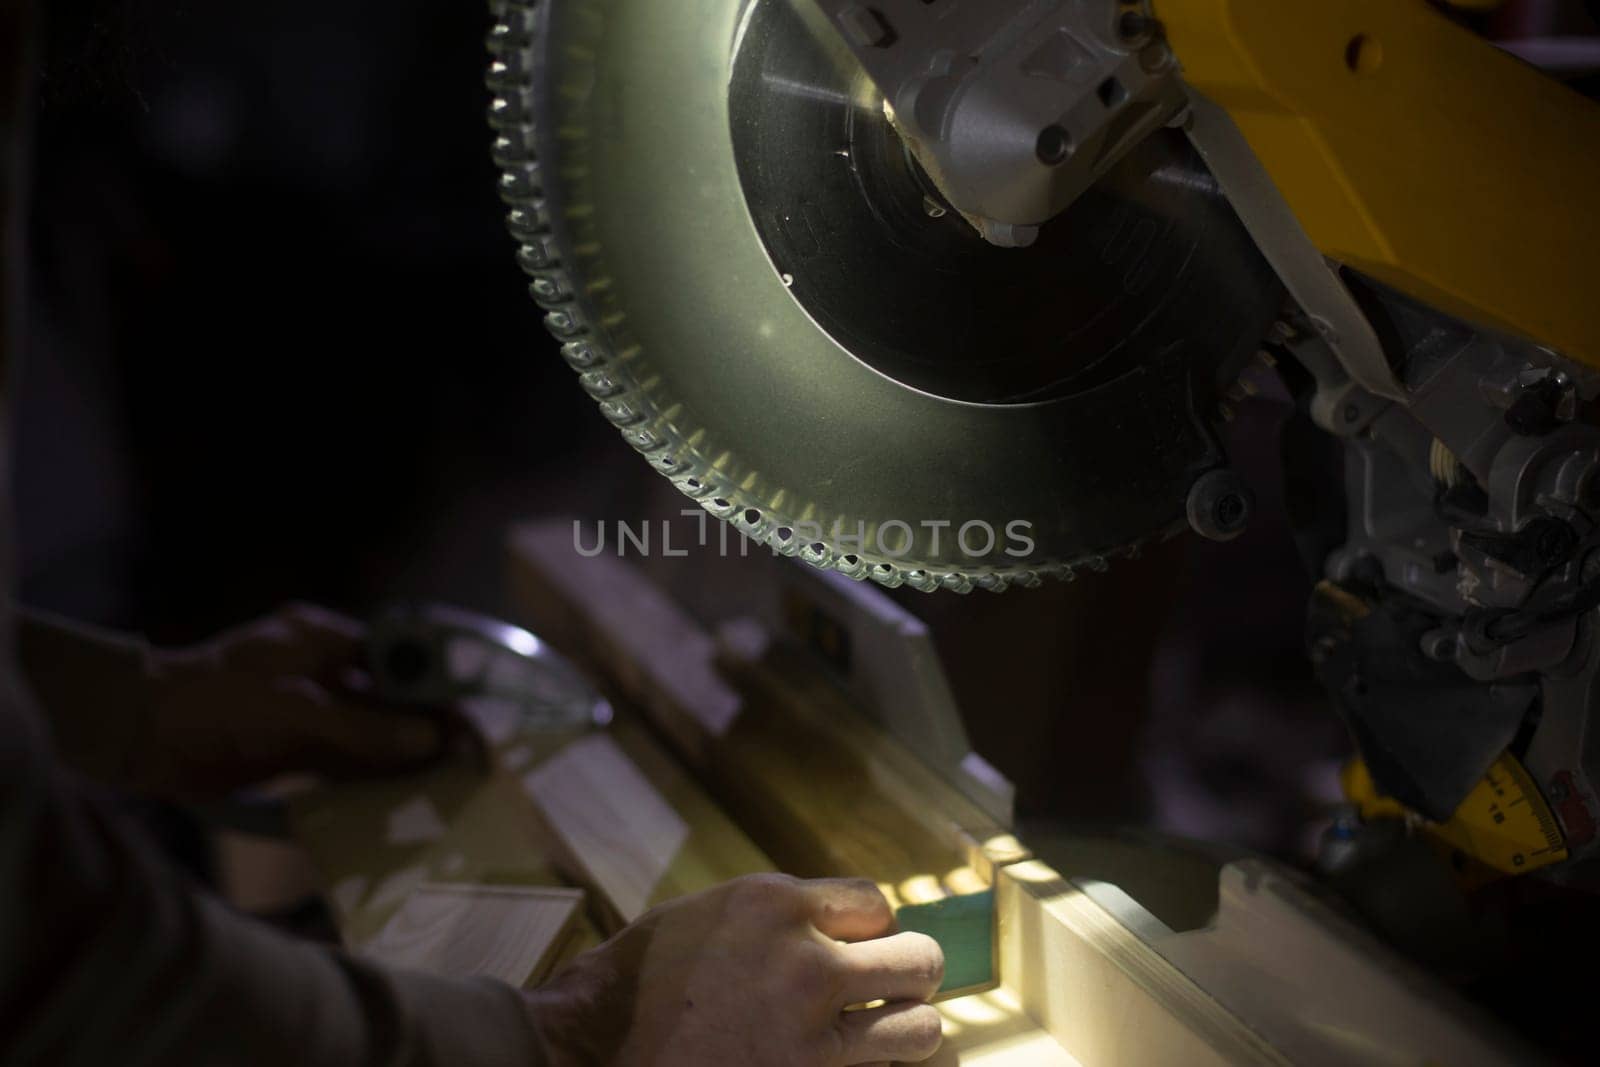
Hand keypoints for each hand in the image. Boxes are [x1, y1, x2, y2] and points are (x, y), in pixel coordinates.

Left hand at [130, 603, 444, 798]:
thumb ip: (364, 726)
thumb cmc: (214, 705)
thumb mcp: (296, 712)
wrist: (137, 737)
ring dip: (403, 756)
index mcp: (323, 640)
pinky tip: (401, 798)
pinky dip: (372, 778)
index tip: (473, 715)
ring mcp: (305, 710)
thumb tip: (431, 739)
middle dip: (425, 725)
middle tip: (469, 757)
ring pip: (371, 731)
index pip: (399, 656)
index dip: (437, 684)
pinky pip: (345, 760)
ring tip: (448, 783)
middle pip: (390, 696)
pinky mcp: (290, 746)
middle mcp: (321, 670)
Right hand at [527, 874, 944, 1065]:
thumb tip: (833, 922)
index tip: (854, 948)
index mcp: (774, 905)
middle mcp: (805, 963)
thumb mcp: (704, 915)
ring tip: (876, 1038)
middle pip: (918, 960)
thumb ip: (775, 915)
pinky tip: (841, 1065)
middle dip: (907, 975)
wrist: (591, 1054)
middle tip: (884, 992)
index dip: (871, 929)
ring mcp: (811, 1035)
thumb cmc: (636, 985)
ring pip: (921, 1029)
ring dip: (903, 1032)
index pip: (877, 902)